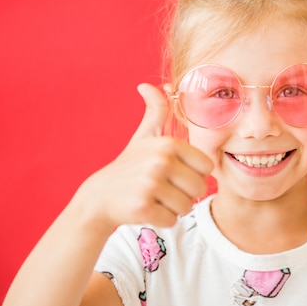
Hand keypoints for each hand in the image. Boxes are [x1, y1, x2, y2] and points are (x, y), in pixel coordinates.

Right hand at [75, 83, 213, 228]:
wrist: (99, 197)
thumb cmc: (130, 166)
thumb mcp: (144, 136)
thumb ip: (156, 111)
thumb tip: (148, 85)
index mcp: (168, 144)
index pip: (207, 167)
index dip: (193, 173)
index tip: (173, 173)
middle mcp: (161, 161)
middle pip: (200, 188)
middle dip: (184, 193)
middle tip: (162, 189)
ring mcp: (151, 185)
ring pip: (187, 207)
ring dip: (173, 207)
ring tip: (154, 197)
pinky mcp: (143, 208)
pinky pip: (172, 220)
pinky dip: (162, 219)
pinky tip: (146, 209)